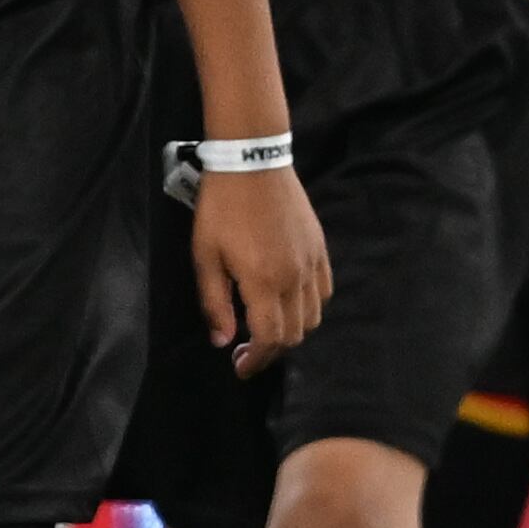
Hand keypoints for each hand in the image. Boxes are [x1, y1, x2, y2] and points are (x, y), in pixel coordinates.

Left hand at [190, 162, 329, 374]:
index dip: (256, 360)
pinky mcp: (320, 248)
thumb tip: (223, 340)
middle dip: (271, 349)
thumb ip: (214, 302)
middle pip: (294, 334)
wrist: (252, 161)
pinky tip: (288, 299)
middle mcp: (294, 278)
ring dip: (292, 329)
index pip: (270, 339)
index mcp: (263, 281)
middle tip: (248, 347)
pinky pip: (324, 291)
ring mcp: (311, 263)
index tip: (240, 366)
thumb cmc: (221, 207)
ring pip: (313, 317)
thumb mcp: (205, 254)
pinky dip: (310, 306)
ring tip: (267, 323)